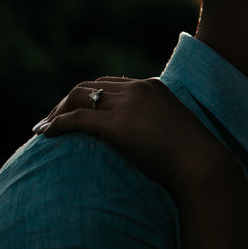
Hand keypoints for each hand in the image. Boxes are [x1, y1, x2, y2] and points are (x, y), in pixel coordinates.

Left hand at [34, 78, 239, 198]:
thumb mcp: (175, 131)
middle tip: (53, 119)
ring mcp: (127, 104)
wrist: (202, 164)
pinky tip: (46, 133)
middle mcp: (139, 89)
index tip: (76, 112)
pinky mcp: (117, 124)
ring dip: (58, 111)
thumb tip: (147, 140)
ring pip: (79, 97)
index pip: (112, 84)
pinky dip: (56, 123)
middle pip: (91, 86)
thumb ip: (158, 125)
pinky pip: (76, 119)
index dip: (90, 97)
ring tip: (45, 127)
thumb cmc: (194, 158)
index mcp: (154, 87)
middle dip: (68, 101)